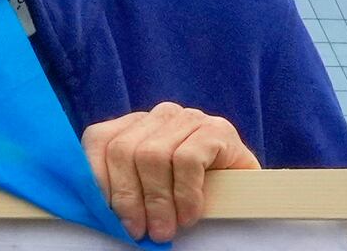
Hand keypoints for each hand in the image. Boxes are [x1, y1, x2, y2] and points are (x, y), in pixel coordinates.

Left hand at [81, 102, 259, 242]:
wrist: (248, 192)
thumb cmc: (190, 195)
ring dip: (157, 201)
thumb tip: (99, 211)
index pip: (98, 139)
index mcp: (135, 124)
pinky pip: (188, 160)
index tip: (107, 216)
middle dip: (128, 198)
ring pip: (152, 155)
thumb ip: (125, 188)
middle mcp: (160, 115)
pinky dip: (185, 194)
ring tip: (164, 229)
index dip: (98, 179)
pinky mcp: (217, 129)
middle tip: (139, 231)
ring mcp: (189, 118)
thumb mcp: (150, 187)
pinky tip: (189, 215)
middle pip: (123, 150)